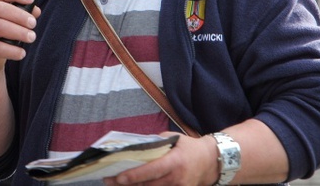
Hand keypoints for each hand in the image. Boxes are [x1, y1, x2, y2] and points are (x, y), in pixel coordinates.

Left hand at [103, 133, 218, 185]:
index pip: (152, 171)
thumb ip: (155, 142)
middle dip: (128, 184)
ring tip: (116, 184)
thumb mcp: (173, 139)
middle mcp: (177, 178)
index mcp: (175, 161)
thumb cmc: (189, 147)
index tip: (119, 178)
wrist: (211, 161)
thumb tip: (134, 145)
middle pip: (148, 185)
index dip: (135, 175)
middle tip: (109, 180)